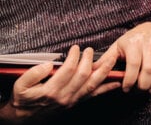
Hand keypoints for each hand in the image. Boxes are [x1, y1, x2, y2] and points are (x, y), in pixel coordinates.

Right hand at [0, 46, 119, 120]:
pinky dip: (106, 88)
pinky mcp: (76, 102)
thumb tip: (48, 64)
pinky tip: (116, 82)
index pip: (68, 70)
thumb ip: (33, 74)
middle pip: (83, 75)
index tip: (75, 48)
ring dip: (104, 71)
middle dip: (89, 60)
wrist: (25, 119)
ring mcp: (72, 100)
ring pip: (92, 84)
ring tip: (112, 59)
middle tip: (89, 50)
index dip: (74, 57)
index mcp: (51, 90)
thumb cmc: (23, 100)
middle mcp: (64, 96)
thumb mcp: (20, 86)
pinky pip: (94, 95)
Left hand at [103, 22, 150, 96]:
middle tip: (138, 91)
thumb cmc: (132, 40)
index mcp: (134, 43)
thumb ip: (107, 59)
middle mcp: (149, 45)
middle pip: (149, 69)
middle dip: (143, 84)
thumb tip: (92, 71)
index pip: (134, 64)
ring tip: (150, 92)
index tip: (126, 89)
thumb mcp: (118, 46)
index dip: (130, 79)